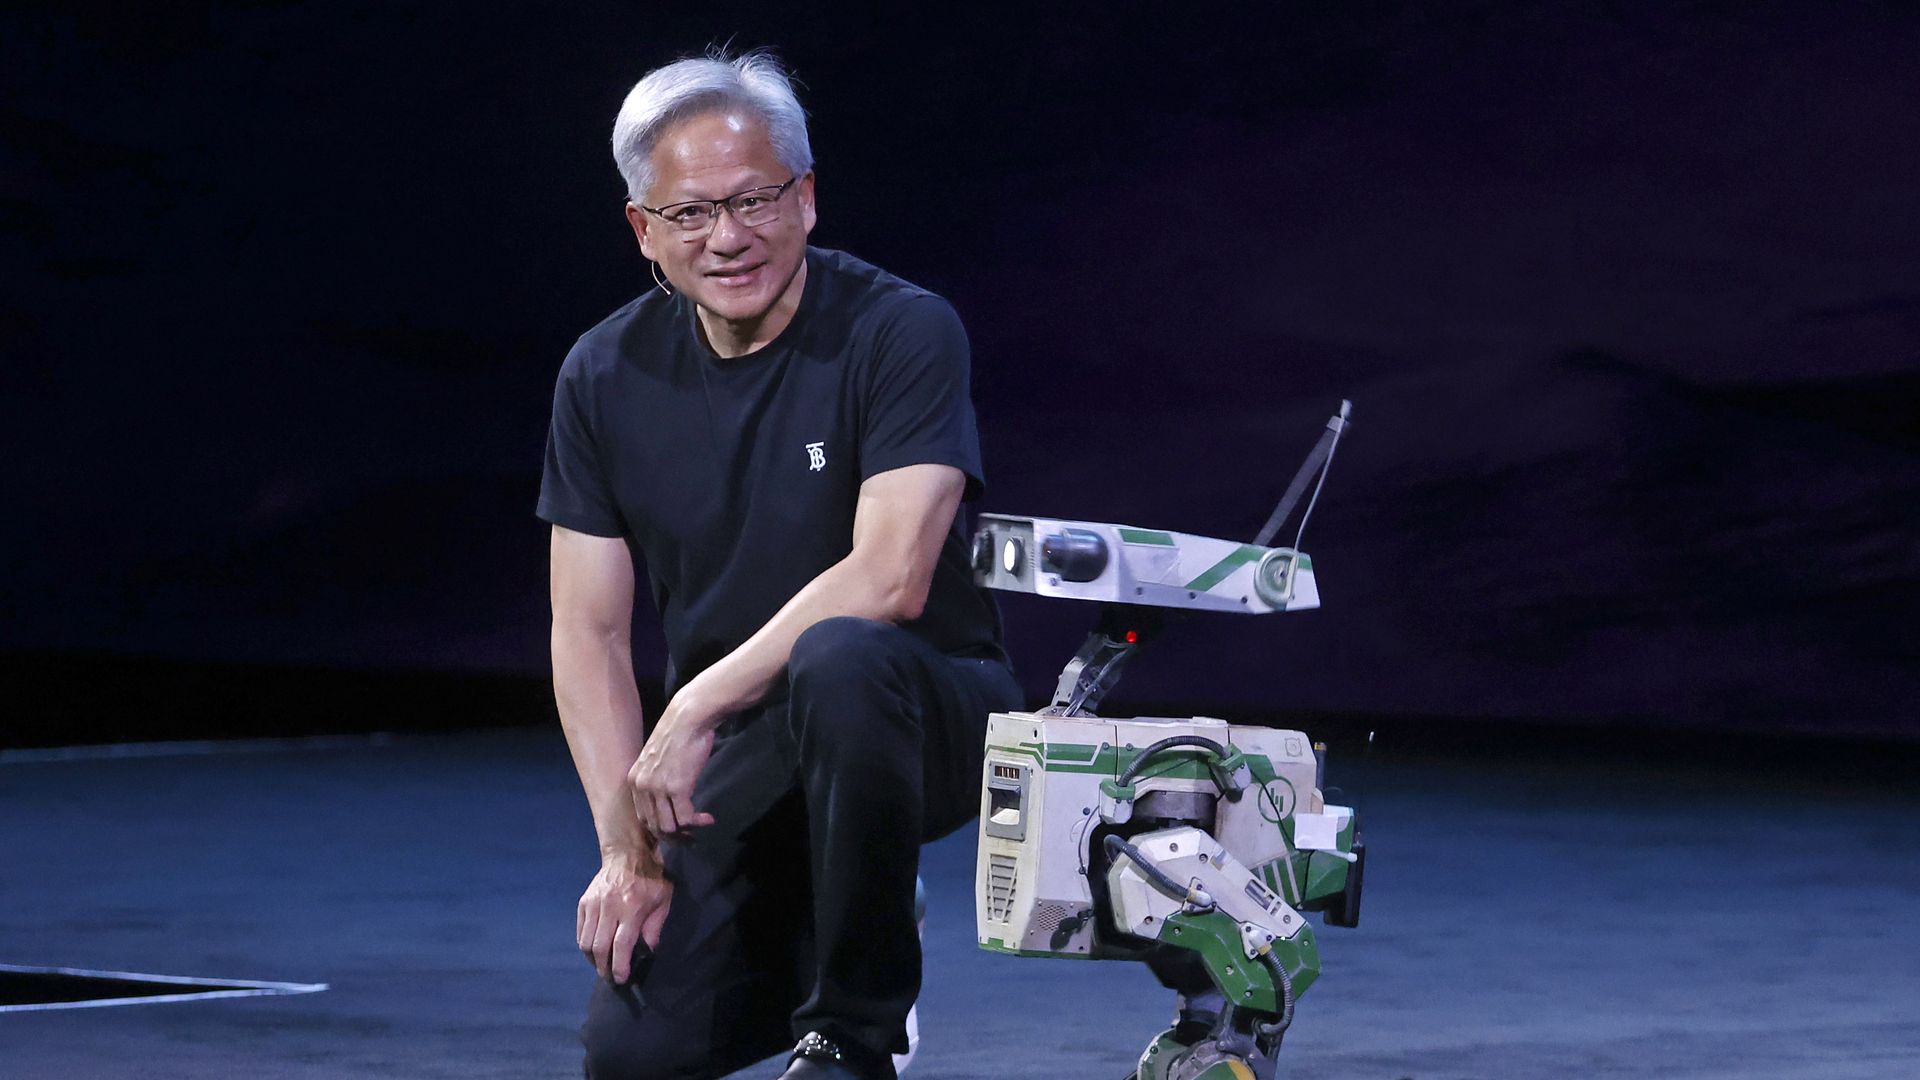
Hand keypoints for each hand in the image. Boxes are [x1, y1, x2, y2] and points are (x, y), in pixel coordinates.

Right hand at [577, 847, 672, 983]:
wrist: (627, 855)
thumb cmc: (650, 880)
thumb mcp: (663, 901)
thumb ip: (655, 927)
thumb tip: (648, 951)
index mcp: (632, 908)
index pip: (621, 945)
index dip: (620, 967)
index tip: (621, 979)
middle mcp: (610, 907)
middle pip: (600, 947)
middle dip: (604, 968)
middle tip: (610, 978)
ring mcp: (594, 904)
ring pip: (586, 942)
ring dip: (593, 959)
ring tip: (602, 966)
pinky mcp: (584, 902)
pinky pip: (580, 931)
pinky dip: (585, 945)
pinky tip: (594, 950)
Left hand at [628, 691, 721, 841]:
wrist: (690, 717)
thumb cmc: (678, 733)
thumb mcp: (657, 758)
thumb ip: (657, 779)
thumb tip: (668, 798)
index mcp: (634, 780)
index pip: (643, 817)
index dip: (661, 827)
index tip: (678, 827)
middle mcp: (642, 786)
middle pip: (654, 826)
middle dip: (674, 835)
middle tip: (691, 836)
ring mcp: (659, 788)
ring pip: (669, 827)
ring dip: (687, 832)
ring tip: (702, 825)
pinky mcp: (678, 788)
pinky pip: (685, 818)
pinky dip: (697, 823)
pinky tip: (708, 818)